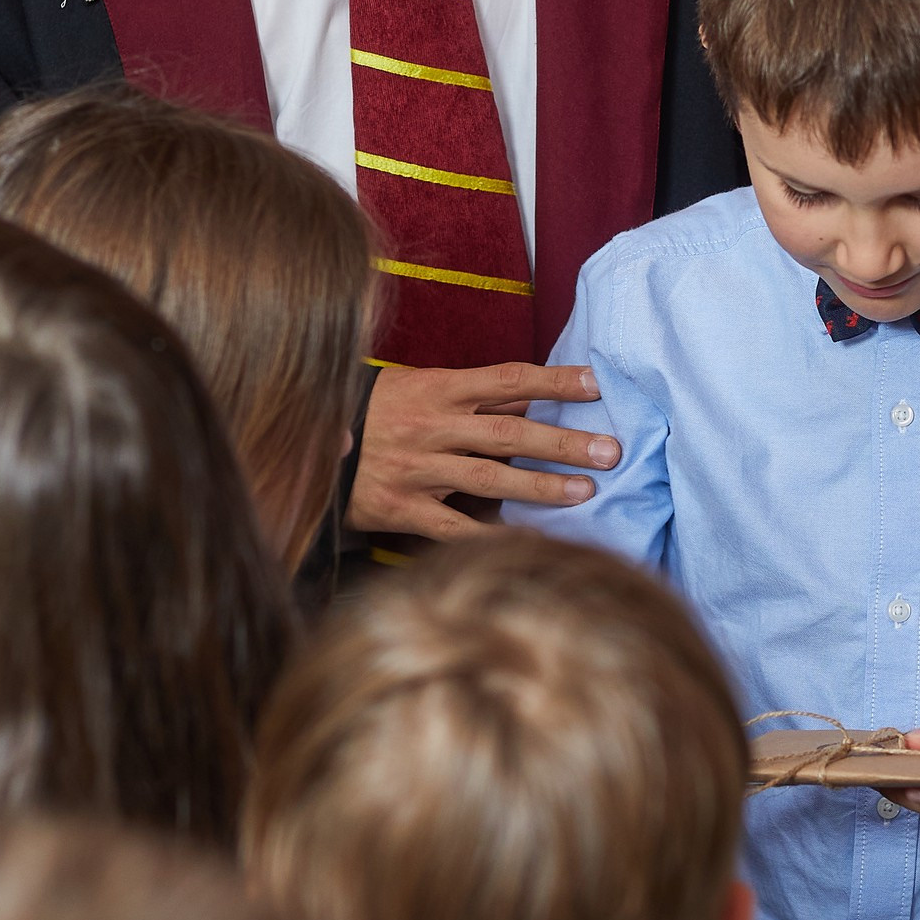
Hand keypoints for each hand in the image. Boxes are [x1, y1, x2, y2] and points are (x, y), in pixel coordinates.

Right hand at [347, 360, 619, 540]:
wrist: (309, 443)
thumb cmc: (380, 411)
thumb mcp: (422, 387)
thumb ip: (477, 395)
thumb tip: (536, 397)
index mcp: (437, 388)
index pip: (507, 378)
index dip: (553, 381)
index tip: (596, 384)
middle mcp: (430, 427)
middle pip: (508, 433)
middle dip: (563, 443)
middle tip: (610, 451)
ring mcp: (417, 470)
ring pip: (489, 478)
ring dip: (541, 486)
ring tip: (586, 491)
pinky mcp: (402, 509)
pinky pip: (455, 526)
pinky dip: (493, 534)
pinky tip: (532, 540)